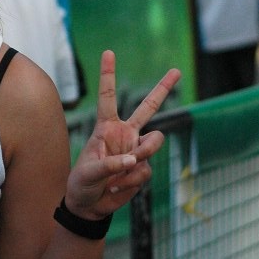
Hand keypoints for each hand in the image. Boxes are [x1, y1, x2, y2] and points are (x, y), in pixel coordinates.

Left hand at [66, 50, 179, 219]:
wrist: (90, 206)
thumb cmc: (82, 184)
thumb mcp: (88, 173)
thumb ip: (109, 164)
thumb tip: (132, 160)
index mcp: (106, 128)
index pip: (107, 97)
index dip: (108, 74)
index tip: (108, 52)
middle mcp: (124, 134)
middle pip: (148, 108)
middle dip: (163, 89)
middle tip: (177, 70)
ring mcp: (136, 150)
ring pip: (154, 142)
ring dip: (142, 154)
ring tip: (124, 169)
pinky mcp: (142, 168)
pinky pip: (145, 170)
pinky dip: (132, 180)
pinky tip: (117, 187)